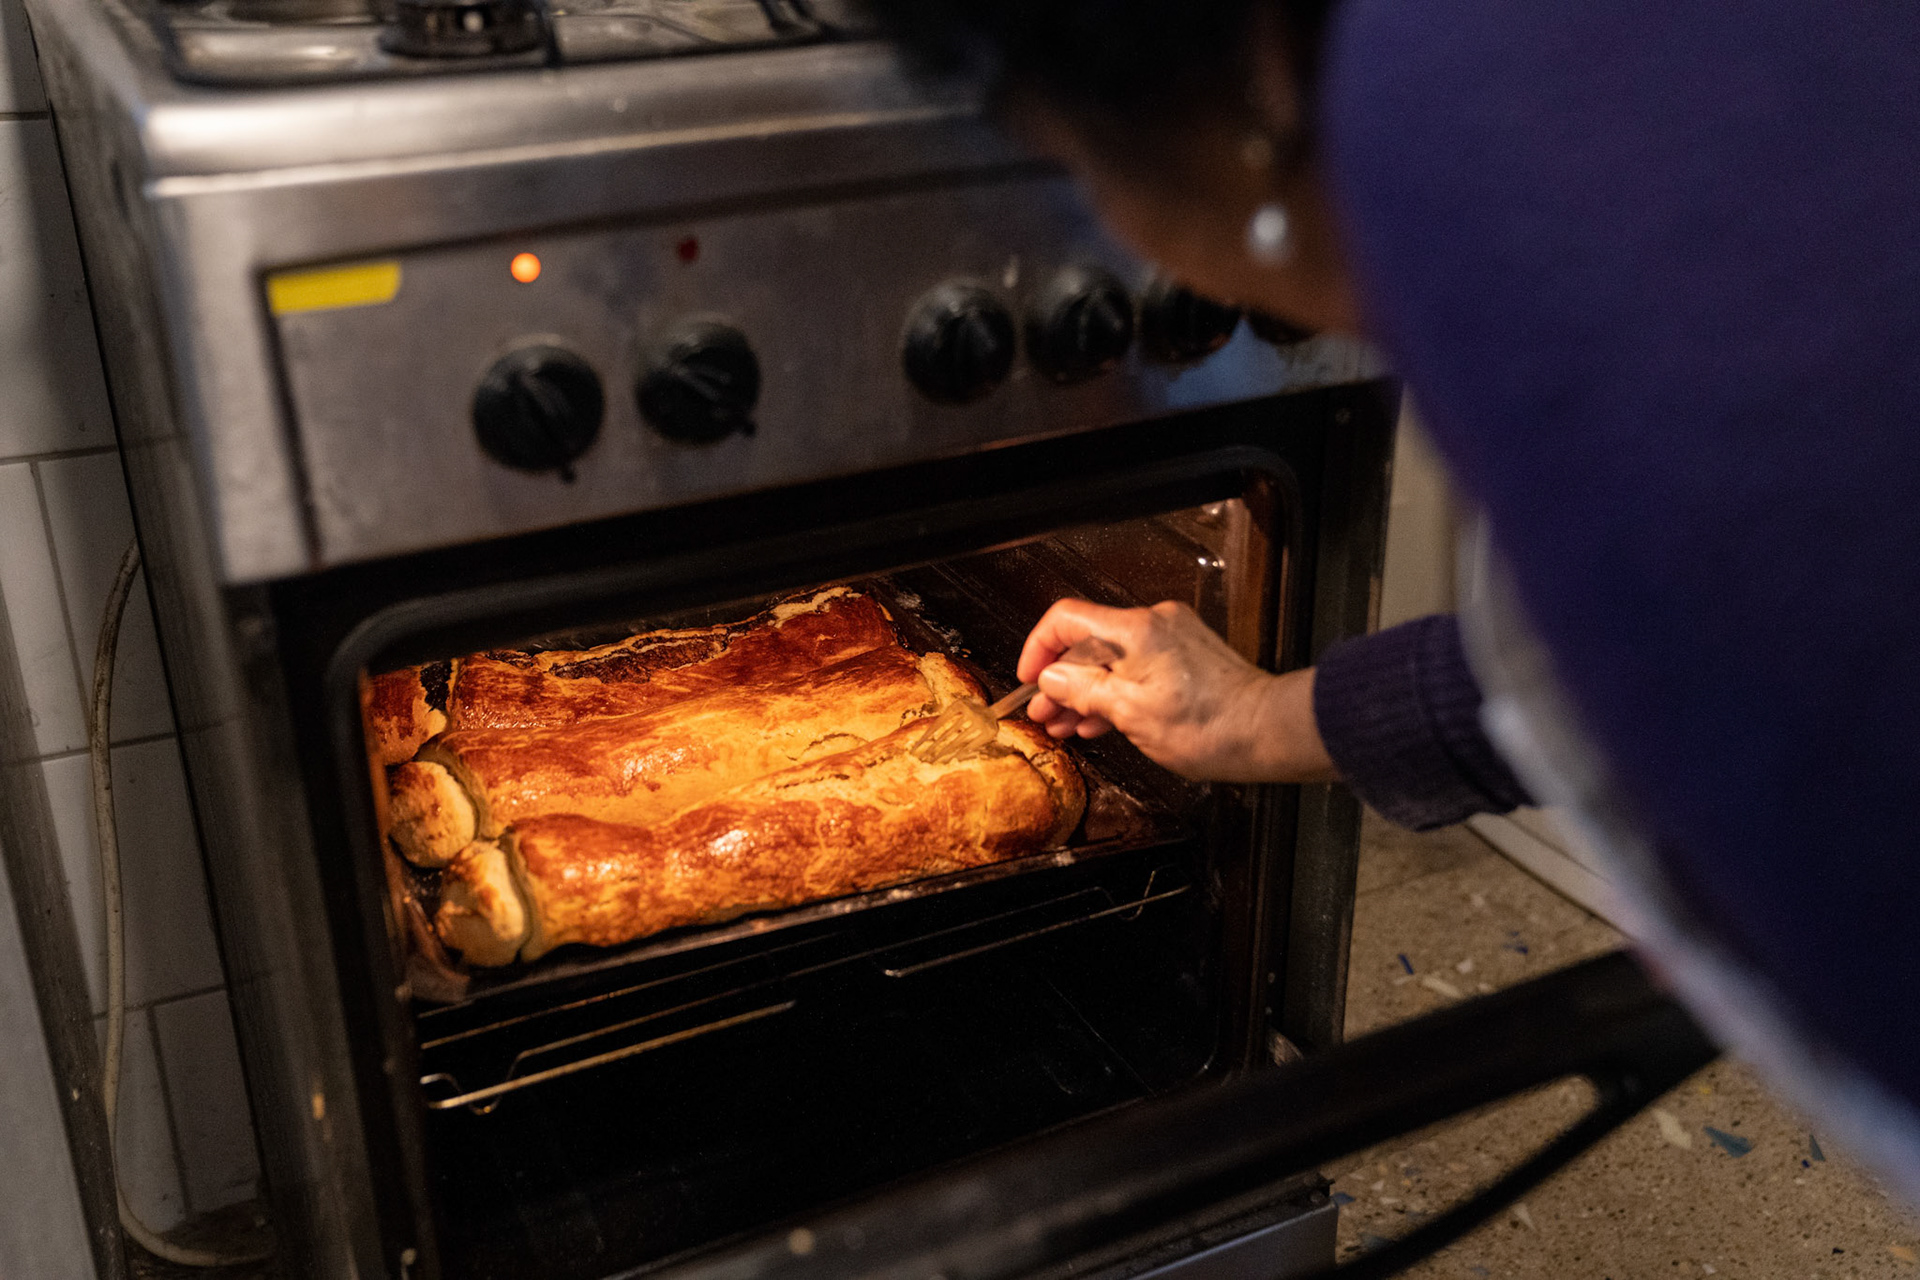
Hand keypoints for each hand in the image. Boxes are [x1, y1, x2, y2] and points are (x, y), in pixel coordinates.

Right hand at [1017, 598, 1337, 783]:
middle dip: (1061, 679)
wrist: (1266, 731)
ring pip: (1111, 659)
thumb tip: (1051, 679)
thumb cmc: (1210, 726)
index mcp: (1136, 629)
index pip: (1066, 619)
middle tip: (1044, 711)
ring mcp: (1171, 640)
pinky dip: (1115, 691)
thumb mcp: (1129, 712)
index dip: (1039, 648)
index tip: (1030, 677)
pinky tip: (1100, 719)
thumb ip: (1083, 690)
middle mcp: (1153, 624)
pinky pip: (1136, 668)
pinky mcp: (1185, 658)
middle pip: (1089, 642)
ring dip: (1086, 690)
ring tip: (1066, 723)